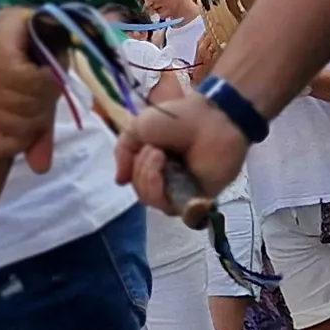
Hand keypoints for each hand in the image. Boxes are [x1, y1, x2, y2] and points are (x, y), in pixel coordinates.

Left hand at [0, 9, 60, 166]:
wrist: (36, 21)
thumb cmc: (34, 65)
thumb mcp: (38, 107)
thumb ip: (37, 137)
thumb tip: (40, 169)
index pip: (0, 149)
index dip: (25, 138)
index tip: (35, 115)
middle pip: (20, 129)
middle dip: (41, 112)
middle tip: (43, 86)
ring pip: (28, 106)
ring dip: (47, 92)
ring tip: (44, 73)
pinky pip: (31, 84)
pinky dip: (47, 77)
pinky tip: (43, 63)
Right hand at [117, 87, 248, 217]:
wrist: (210, 119)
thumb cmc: (178, 119)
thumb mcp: (138, 128)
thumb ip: (122, 152)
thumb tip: (120, 181)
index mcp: (154, 165)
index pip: (135, 181)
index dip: (134, 168)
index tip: (144, 147)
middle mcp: (167, 180)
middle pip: (142, 193)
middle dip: (142, 171)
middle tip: (156, 151)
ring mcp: (182, 190)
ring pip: (154, 202)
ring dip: (150, 178)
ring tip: (162, 157)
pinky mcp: (198, 199)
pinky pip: (175, 211)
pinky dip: (164, 198)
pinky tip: (165, 179)